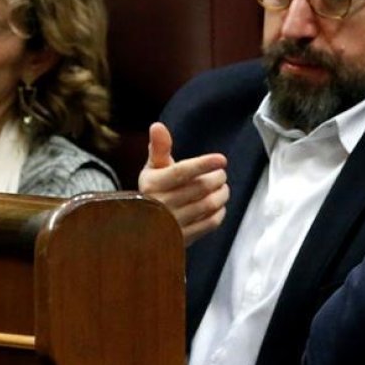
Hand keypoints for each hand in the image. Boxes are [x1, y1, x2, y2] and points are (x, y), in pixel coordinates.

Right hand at [139, 122, 229, 245]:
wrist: (142, 226)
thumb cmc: (153, 190)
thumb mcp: (153, 168)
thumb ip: (159, 147)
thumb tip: (157, 125)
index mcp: (152, 185)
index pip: (181, 172)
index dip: (203, 164)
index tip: (221, 159)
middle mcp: (160, 205)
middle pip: (199, 188)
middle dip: (216, 178)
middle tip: (220, 174)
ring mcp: (172, 224)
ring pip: (207, 205)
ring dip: (221, 194)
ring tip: (222, 188)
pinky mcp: (182, 239)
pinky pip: (209, 224)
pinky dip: (219, 213)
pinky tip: (218, 206)